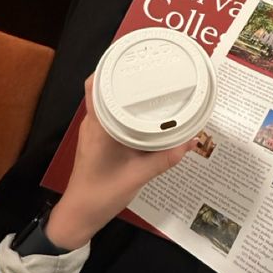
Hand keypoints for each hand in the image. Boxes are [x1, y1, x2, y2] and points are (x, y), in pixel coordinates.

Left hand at [45, 76, 196, 250]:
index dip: (111, 66)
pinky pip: (111, 116)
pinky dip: (125, 109)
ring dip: (125, 92)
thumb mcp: (139, 176)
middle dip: (124, 75)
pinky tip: (144, 112)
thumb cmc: (102, 194)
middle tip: (151, 67)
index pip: (96, 85)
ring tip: (151, 85)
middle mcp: (93, 123)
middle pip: (104, 88)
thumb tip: (192, 140)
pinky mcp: (98, 141)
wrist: (80, 215)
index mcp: (98, 125)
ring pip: (108, 102)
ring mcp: (94, 132)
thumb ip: (166, 158)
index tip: (133, 57)